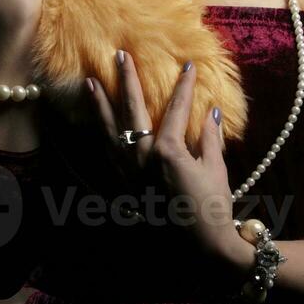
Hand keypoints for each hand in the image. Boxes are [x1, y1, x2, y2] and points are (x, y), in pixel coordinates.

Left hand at [87, 51, 237, 259]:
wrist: (200, 249)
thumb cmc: (213, 209)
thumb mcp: (216, 170)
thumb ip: (210, 139)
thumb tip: (210, 112)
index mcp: (169, 152)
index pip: (177, 109)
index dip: (185, 86)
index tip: (188, 65)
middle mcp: (144, 159)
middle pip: (132, 110)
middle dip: (127, 80)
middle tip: (119, 55)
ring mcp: (130, 174)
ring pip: (109, 131)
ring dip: (99, 105)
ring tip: (87, 82)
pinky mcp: (123, 187)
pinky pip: (106, 155)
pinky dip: (99, 136)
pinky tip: (93, 124)